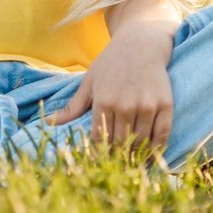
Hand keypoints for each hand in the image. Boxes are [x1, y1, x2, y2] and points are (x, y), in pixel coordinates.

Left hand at [45, 20, 175, 158]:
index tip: (98, 162)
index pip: (100, 140)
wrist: (141, 44)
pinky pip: (162, 136)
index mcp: (103, 102)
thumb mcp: (89, 82)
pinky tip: (150, 158)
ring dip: (135, 156)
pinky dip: (156, 151)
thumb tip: (47, 123)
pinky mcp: (165, 106)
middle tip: (115, 167)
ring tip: (130, 165)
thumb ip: (73, 107)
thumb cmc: (111, 63)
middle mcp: (125, 106)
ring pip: (140, 143)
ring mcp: (146, 106)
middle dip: (116, 157)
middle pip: (120, 144)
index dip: (99, 154)